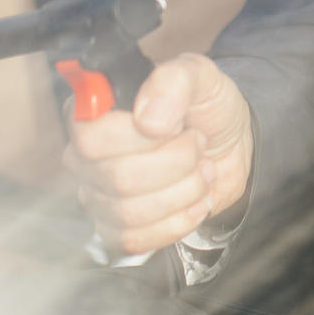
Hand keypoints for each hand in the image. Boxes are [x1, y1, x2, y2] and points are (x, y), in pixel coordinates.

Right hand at [65, 53, 252, 255]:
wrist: (228, 145)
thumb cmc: (205, 107)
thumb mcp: (199, 76)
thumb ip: (173, 80)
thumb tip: (149, 118)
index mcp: (94, 111)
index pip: (90, 137)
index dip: (139, 138)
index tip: (174, 127)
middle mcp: (85, 155)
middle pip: (119, 177)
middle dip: (177, 162)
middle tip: (198, 143)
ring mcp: (97, 194)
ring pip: (131, 212)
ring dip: (184, 190)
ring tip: (202, 168)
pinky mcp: (117, 227)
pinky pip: (136, 239)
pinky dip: (178, 220)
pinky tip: (196, 199)